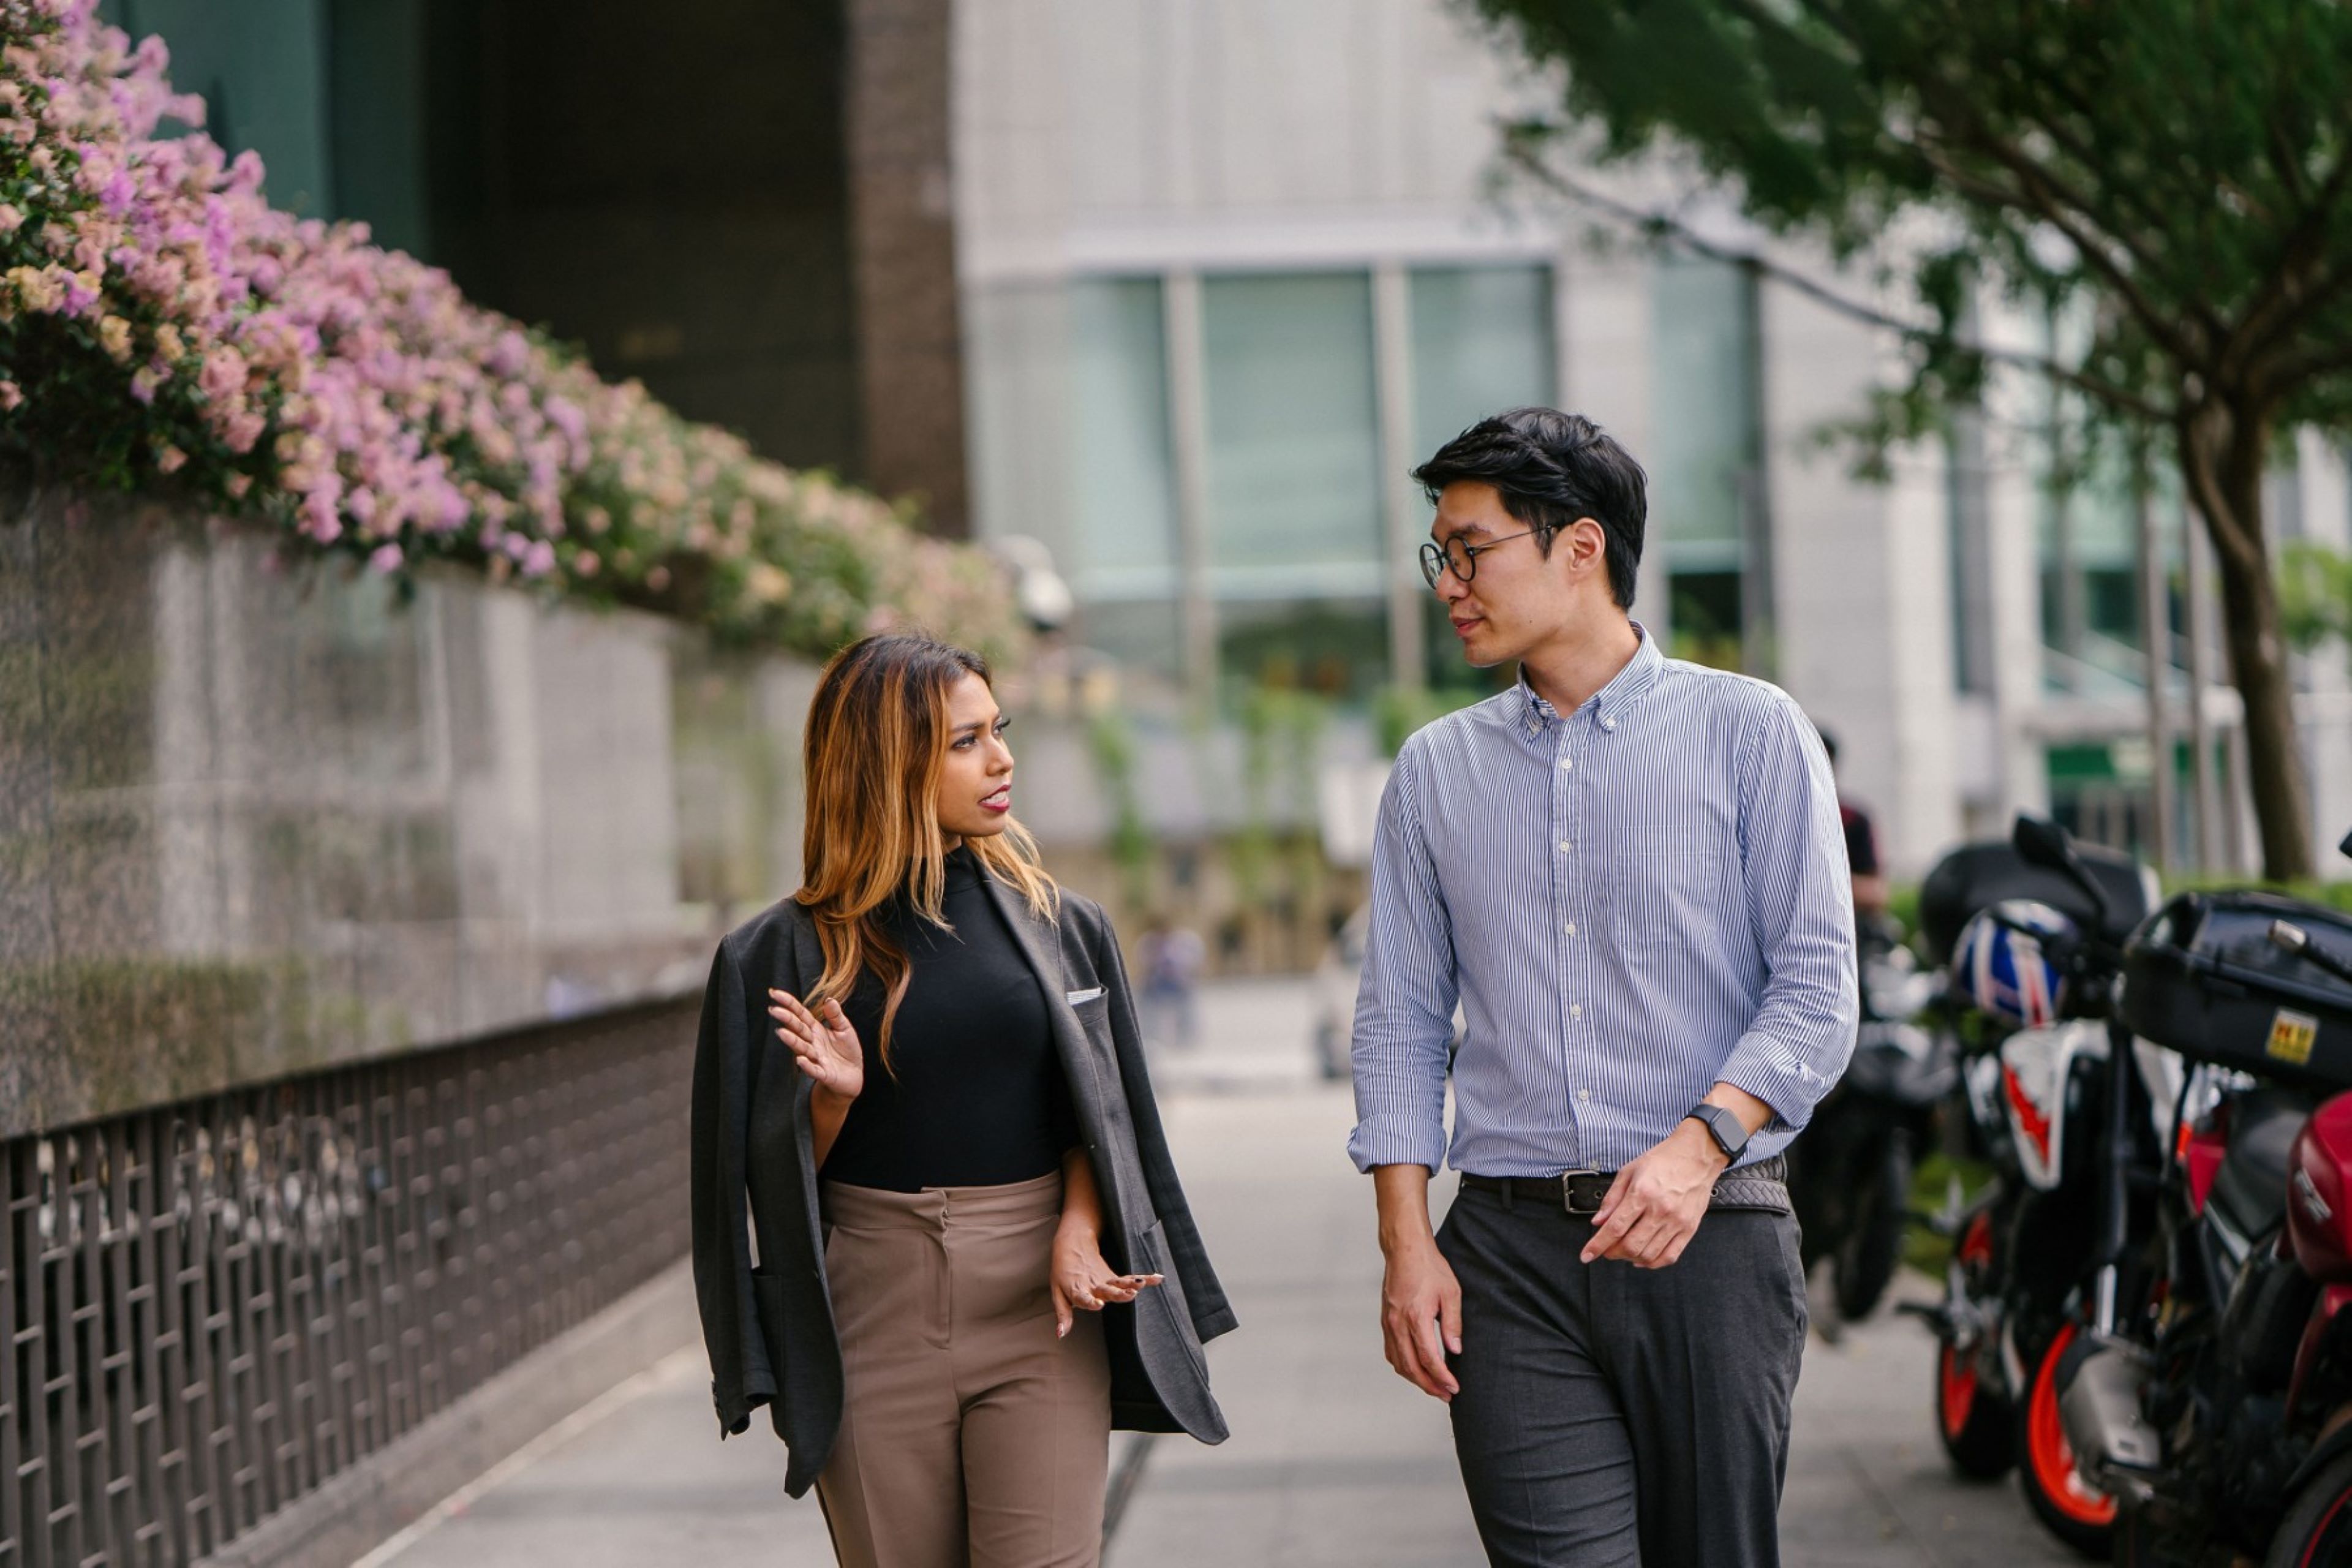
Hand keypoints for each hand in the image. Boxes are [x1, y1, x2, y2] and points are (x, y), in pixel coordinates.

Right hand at [767, 988, 863, 1103]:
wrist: (853, 1075)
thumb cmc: (847, 1050)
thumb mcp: (844, 1029)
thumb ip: (835, 1015)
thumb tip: (829, 999)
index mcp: (816, 1029)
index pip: (800, 1014)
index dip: (789, 1003)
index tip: (775, 993)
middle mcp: (812, 1042)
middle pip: (797, 1029)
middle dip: (786, 1019)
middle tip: (773, 1010)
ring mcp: (816, 1058)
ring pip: (801, 1048)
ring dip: (792, 1041)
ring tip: (781, 1032)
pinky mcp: (823, 1073)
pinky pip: (814, 1069)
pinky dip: (807, 1065)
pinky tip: (800, 1060)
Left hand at [1050, 1224, 1159, 1337]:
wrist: (1072, 1246)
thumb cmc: (1063, 1274)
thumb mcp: (1058, 1294)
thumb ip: (1063, 1315)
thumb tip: (1060, 1335)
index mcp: (1078, 1290)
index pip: (1084, 1297)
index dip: (1091, 1301)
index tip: (1099, 1304)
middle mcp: (1094, 1286)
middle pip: (1107, 1290)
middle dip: (1118, 1293)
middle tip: (1129, 1294)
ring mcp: (1105, 1280)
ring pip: (1119, 1283)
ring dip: (1131, 1284)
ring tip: (1141, 1284)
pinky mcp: (1113, 1277)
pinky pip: (1129, 1278)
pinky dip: (1145, 1278)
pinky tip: (1158, 1278)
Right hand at [1379, 1230, 1462, 1401]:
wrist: (1405, 1250)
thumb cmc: (1429, 1267)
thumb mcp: (1451, 1293)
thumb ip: (1453, 1324)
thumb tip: (1455, 1351)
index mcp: (1416, 1317)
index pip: (1428, 1358)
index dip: (1441, 1378)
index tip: (1453, 1388)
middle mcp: (1398, 1323)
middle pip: (1411, 1367)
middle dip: (1429, 1386)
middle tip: (1446, 1395)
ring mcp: (1389, 1323)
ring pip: (1398, 1362)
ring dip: (1415, 1379)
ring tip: (1433, 1386)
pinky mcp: (1386, 1320)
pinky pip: (1391, 1351)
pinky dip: (1402, 1365)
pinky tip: (1415, 1368)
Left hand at [1580, 1121, 1725, 1267]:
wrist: (1696, 1156)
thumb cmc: (1663, 1160)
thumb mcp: (1629, 1171)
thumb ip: (1612, 1198)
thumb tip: (1598, 1222)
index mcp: (1642, 1193)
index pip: (1615, 1228)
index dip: (1597, 1245)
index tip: (1587, 1254)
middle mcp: (1660, 1210)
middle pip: (1631, 1245)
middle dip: (1612, 1253)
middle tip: (1605, 1249)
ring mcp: (1676, 1222)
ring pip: (1648, 1255)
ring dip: (1630, 1258)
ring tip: (1623, 1250)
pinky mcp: (1689, 1229)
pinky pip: (1669, 1256)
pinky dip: (1652, 1263)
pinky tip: (1642, 1258)